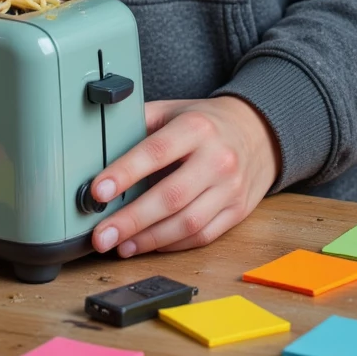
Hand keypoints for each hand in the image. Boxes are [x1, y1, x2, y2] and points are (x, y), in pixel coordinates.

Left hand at [87, 96, 281, 258]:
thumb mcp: (174, 110)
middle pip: (171, 196)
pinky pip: (202, 236)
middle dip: (131, 220)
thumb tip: (97, 144)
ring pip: (186, 223)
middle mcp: (217, 159)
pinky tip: (147, 244)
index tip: (98, 190)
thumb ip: (140, 123)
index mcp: (196, 128)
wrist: (259, 132)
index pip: (156, 151)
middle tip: (100, 235)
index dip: (125, 172)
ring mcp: (230, 189)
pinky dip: (171, 245)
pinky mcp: (237, 212)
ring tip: (119, 245)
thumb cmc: (206, 123)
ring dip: (148, 239)